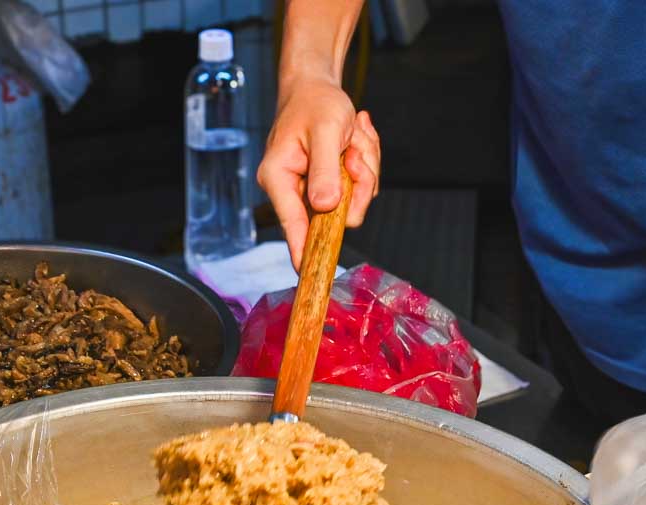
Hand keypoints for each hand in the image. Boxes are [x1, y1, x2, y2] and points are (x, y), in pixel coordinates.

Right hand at [257, 75, 380, 268]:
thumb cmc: (315, 103)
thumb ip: (325, 169)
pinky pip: (360, 189)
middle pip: (337, 212)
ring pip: (354, 201)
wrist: (317, 87)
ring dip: (364, 167)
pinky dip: (365, 163)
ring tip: (353, 137)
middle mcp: (293, 190)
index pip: (292, 224)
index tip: (308, 276)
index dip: (303, 251)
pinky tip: (355, 141)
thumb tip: (325, 206)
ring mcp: (314, 191)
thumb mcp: (325, 130)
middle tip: (353, 150)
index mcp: (279, 177)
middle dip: (357, 180)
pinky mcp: (331, 187)